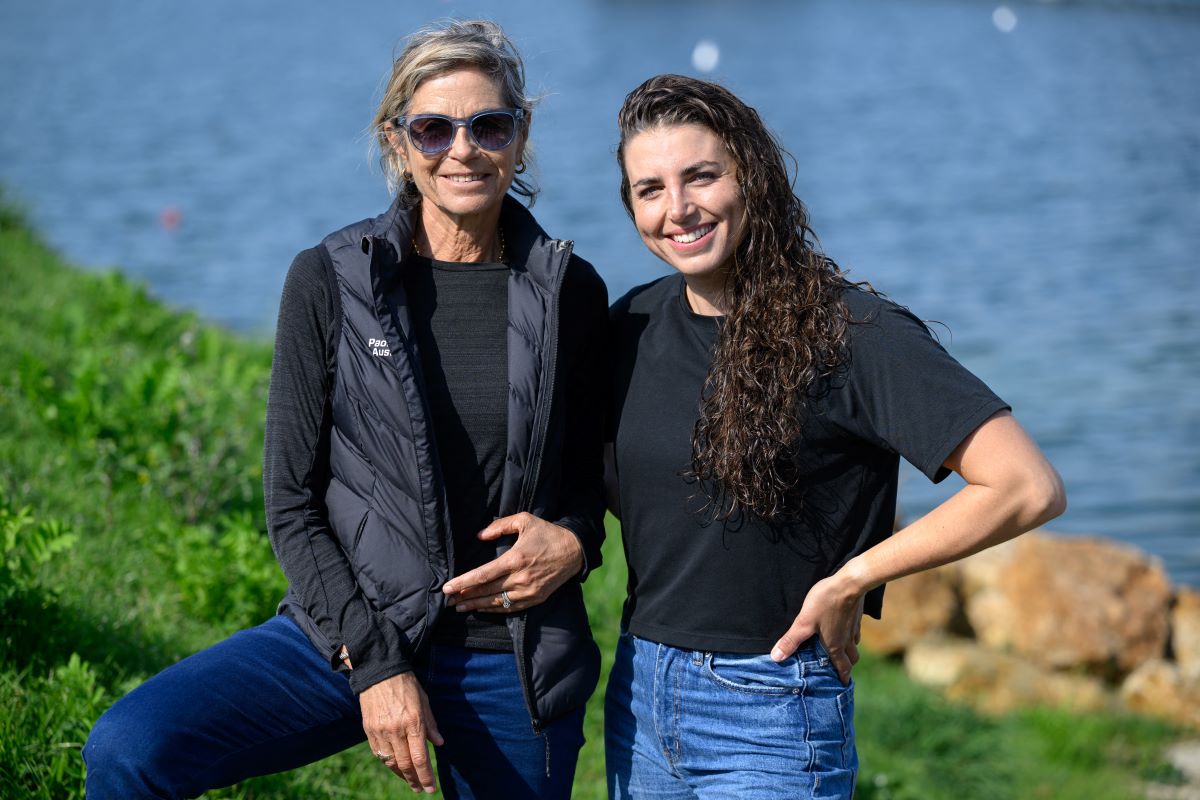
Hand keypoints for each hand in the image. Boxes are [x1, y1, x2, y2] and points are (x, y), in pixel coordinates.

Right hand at [358, 672, 443, 792]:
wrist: (378, 672)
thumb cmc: (406, 685)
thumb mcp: (424, 700)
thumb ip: (431, 724)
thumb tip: (439, 743)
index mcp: (413, 721)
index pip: (420, 757)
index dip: (426, 776)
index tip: (431, 788)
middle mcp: (396, 729)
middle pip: (405, 764)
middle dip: (415, 780)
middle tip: (421, 789)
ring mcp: (381, 731)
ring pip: (391, 762)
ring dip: (402, 775)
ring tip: (410, 781)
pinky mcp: (369, 730)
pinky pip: (379, 753)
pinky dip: (388, 762)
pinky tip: (396, 766)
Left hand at [442, 513, 582, 612]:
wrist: (574, 551)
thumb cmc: (547, 533)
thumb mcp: (524, 520)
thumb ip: (499, 525)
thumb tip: (480, 535)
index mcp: (515, 559)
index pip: (483, 574)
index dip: (463, 582)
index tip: (448, 587)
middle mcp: (520, 578)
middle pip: (486, 591)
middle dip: (464, 596)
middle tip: (447, 600)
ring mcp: (528, 591)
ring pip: (496, 602)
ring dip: (476, 605)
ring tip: (459, 607)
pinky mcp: (536, 598)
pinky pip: (510, 608)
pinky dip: (494, 609)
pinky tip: (481, 608)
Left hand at [770, 573, 864, 685]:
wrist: (850, 583)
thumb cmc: (826, 602)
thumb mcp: (804, 622)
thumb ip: (791, 640)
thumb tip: (776, 658)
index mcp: (836, 646)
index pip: (843, 667)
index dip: (843, 678)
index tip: (842, 685)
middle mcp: (848, 639)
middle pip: (852, 658)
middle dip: (847, 666)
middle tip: (840, 670)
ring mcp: (854, 627)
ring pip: (854, 644)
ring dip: (849, 650)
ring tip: (841, 651)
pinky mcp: (856, 615)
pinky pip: (855, 631)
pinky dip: (851, 635)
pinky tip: (843, 629)